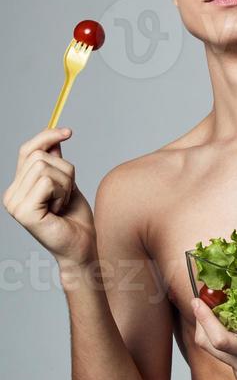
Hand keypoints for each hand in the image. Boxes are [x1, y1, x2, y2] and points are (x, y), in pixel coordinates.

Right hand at [3, 126, 96, 266]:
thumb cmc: (76, 221)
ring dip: (65, 184)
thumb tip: (54, 139)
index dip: (46, 136)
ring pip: (45, 167)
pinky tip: (61, 209)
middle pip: (39, 156)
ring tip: (64, 203)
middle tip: (67, 195)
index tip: (68, 131)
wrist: (83, 248)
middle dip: (64, 171)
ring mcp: (15, 204)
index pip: (28, 150)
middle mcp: (11, 195)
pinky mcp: (24, 212)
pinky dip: (62, 193)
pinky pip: (48, 182)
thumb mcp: (67, 185)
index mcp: (18, 188)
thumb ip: (56, 164)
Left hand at [192, 298, 236, 379]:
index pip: (221, 341)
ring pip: (212, 350)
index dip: (206, 321)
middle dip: (200, 322)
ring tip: (210, 304)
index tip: (198, 300)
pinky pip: (222, 352)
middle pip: (208, 346)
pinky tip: (225, 317)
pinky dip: (217, 334)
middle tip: (200, 298)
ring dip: (207, 328)